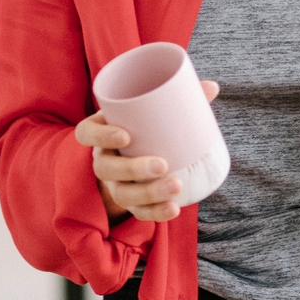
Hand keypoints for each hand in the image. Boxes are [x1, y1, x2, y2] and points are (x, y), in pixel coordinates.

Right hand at [76, 81, 219, 223]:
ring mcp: (113, 183)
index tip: (125, 135)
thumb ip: (178, 97)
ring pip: (122, 193)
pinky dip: (155, 212)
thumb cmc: (143, 125)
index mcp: (100, 131)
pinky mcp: (128, 202)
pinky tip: (173, 209)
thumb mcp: (149, 111)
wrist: (134, 155)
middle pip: (107, 168)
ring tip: (176, 186)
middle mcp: (102, 159)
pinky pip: (137, 212)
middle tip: (162, 164)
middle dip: (133, 169)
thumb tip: (212, 86)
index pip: (87, 133)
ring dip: (148, 194)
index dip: (101, 136)